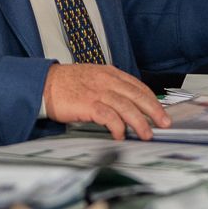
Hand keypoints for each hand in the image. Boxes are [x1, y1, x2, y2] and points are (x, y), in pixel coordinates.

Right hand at [43, 63, 168, 141]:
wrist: (42, 83)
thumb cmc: (65, 84)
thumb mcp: (91, 78)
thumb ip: (108, 88)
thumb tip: (125, 106)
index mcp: (109, 73)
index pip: (137, 85)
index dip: (151, 99)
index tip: (160, 110)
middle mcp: (106, 80)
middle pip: (137, 95)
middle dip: (154, 110)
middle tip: (164, 123)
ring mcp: (98, 91)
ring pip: (127, 107)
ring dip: (140, 122)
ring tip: (147, 134)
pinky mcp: (88, 104)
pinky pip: (109, 116)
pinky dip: (118, 127)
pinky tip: (121, 135)